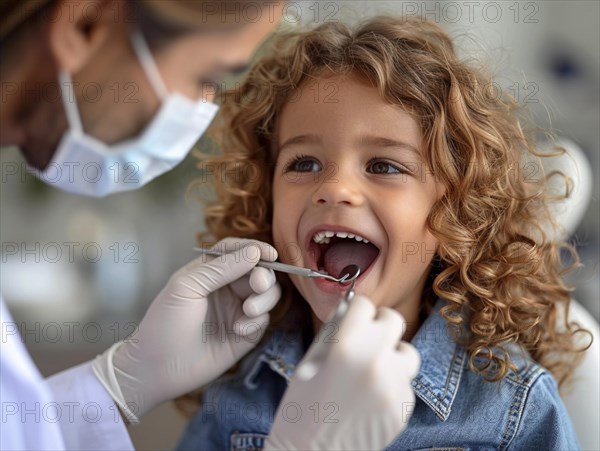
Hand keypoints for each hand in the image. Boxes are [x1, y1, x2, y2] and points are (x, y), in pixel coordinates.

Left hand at [92, 238, 280, 421]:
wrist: (158, 368)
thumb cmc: (164, 323)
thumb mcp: (187, 287)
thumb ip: (221, 268)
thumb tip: (254, 252)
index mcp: (209, 271)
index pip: (238, 251)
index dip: (255, 249)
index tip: (269, 255)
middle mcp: (226, 288)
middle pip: (259, 271)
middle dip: (264, 275)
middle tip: (258, 285)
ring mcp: (237, 311)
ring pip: (267, 294)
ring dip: (265, 298)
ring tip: (248, 310)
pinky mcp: (245, 334)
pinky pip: (263, 320)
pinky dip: (256, 322)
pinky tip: (238, 330)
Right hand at [264, 294, 419, 449]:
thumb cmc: (301, 408)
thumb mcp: (308, 362)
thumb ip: (333, 333)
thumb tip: (351, 310)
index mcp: (345, 345)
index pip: (364, 304)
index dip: (355, 312)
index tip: (352, 320)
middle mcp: (375, 361)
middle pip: (393, 320)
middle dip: (378, 326)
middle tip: (365, 340)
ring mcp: (393, 386)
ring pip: (407, 352)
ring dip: (392, 356)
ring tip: (370, 372)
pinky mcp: (403, 408)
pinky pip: (404, 383)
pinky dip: (391, 386)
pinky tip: (370, 399)